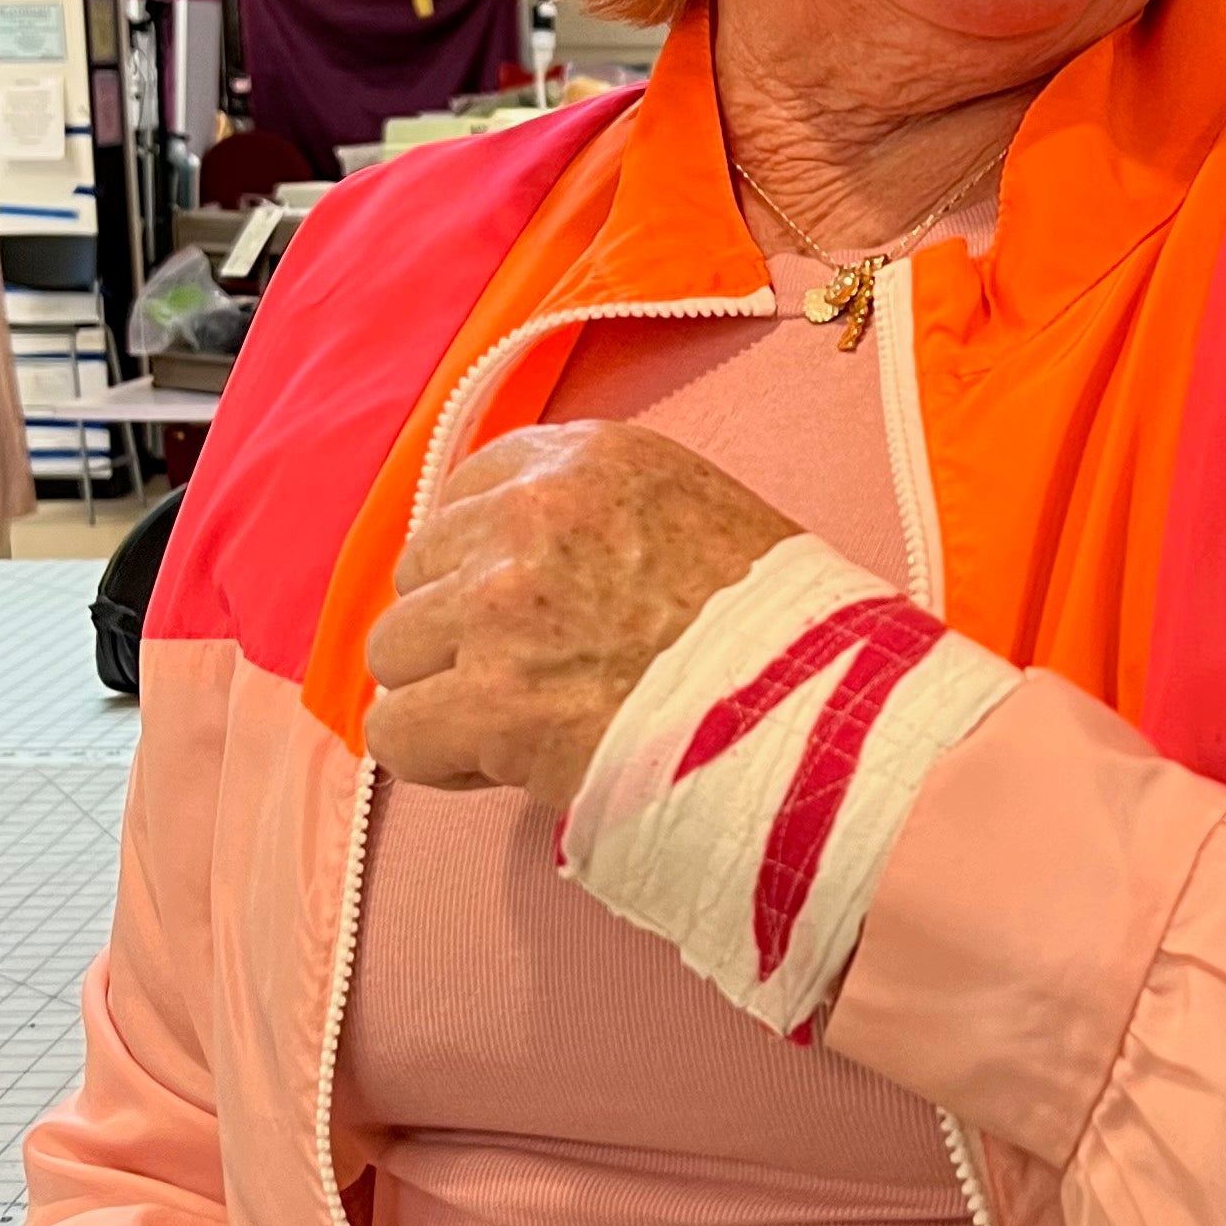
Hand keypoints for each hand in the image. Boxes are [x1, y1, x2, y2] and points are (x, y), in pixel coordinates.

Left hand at [363, 420, 794, 803]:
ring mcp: (504, 603)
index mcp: (593, 459)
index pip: (469, 491)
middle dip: (462, 631)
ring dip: (447, 694)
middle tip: (539, 681)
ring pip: (396, 650)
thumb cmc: (784, 640)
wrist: (829, 721)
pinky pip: (397, 730)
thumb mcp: (700, 518)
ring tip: (528, 726)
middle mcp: (535, 512)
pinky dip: (439, 758)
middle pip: (421, 571)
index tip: (535, 616)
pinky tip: (505, 766)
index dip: (488, 566)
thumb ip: (603, 519)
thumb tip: (519, 569)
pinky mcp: (491, 699)